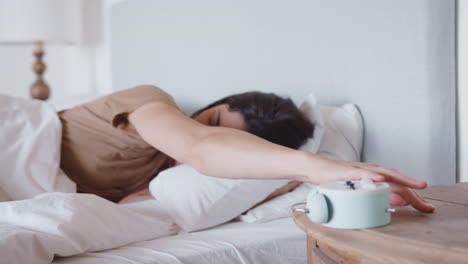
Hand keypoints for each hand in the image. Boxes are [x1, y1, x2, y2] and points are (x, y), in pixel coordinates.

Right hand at [309, 156, 434, 212]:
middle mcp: (371, 170)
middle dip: (413, 190)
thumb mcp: (356, 188)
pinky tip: (380, 179)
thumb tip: (393, 204)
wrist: (315, 168)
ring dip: (401, 180)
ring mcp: (360, 169)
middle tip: (426, 204)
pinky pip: (361, 172)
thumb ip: (373, 194)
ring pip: (384, 173)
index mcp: (374, 175)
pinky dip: (371, 175)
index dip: (413, 196)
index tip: (425, 207)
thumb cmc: (334, 178)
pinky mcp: (347, 171)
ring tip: (416, 186)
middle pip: (397, 179)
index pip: (398, 184)